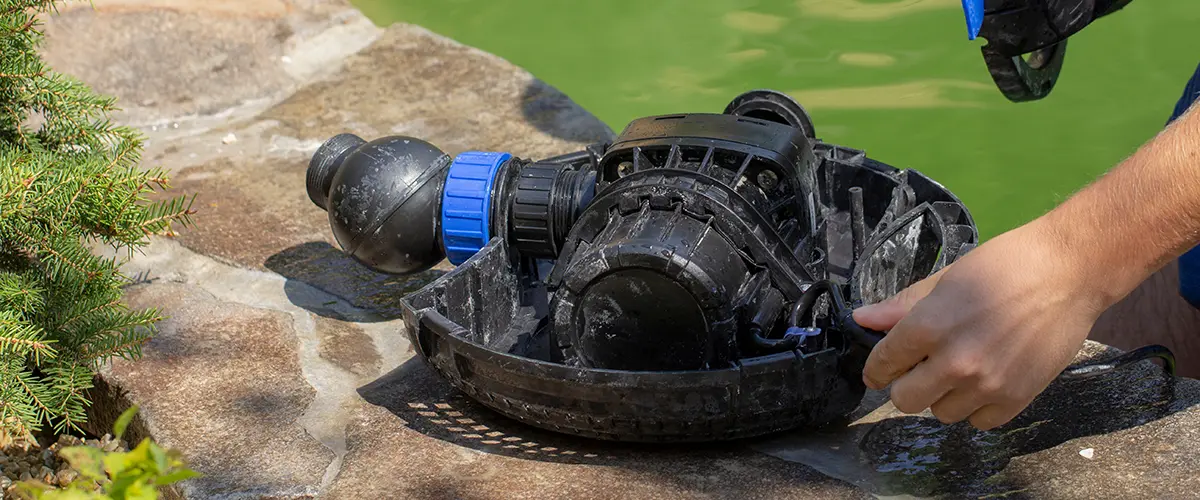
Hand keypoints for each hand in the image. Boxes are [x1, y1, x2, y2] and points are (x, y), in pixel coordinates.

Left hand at [853, 220, 1109, 429]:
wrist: (1069, 272)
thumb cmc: (1005, 264)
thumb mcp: (947, 279)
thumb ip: (902, 305)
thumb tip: (862, 319)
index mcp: (929, 326)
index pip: (883, 364)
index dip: (876, 368)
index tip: (879, 370)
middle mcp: (955, 362)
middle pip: (905, 400)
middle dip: (905, 385)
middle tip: (920, 369)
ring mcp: (987, 385)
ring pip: (941, 413)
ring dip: (944, 395)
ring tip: (960, 369)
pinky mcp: (1017, 399)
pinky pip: (979, 422)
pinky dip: (977, 407)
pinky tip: (985, 380)